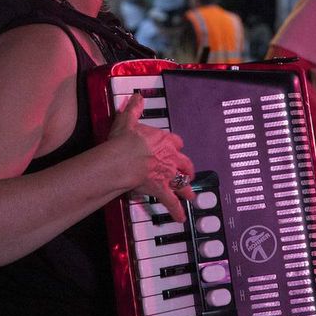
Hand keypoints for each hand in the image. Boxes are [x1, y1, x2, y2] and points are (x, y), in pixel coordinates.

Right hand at [108, 92, 195, 222]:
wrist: (124, 157)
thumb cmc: (125, 140)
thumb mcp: (128, 120)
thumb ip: (134, 109)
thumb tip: (136, 97)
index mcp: (163, 140)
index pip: (175, 142)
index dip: (175, 145)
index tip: (174, 146)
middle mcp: (170, 157)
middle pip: (184, 163)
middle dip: (187, 169)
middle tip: (188, 173)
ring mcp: (167, 174)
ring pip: (182, 183)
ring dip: (187, 190)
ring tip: (191, 196)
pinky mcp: (161, 188)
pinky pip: (171, 202)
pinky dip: (176, 211)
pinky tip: (180, 218)